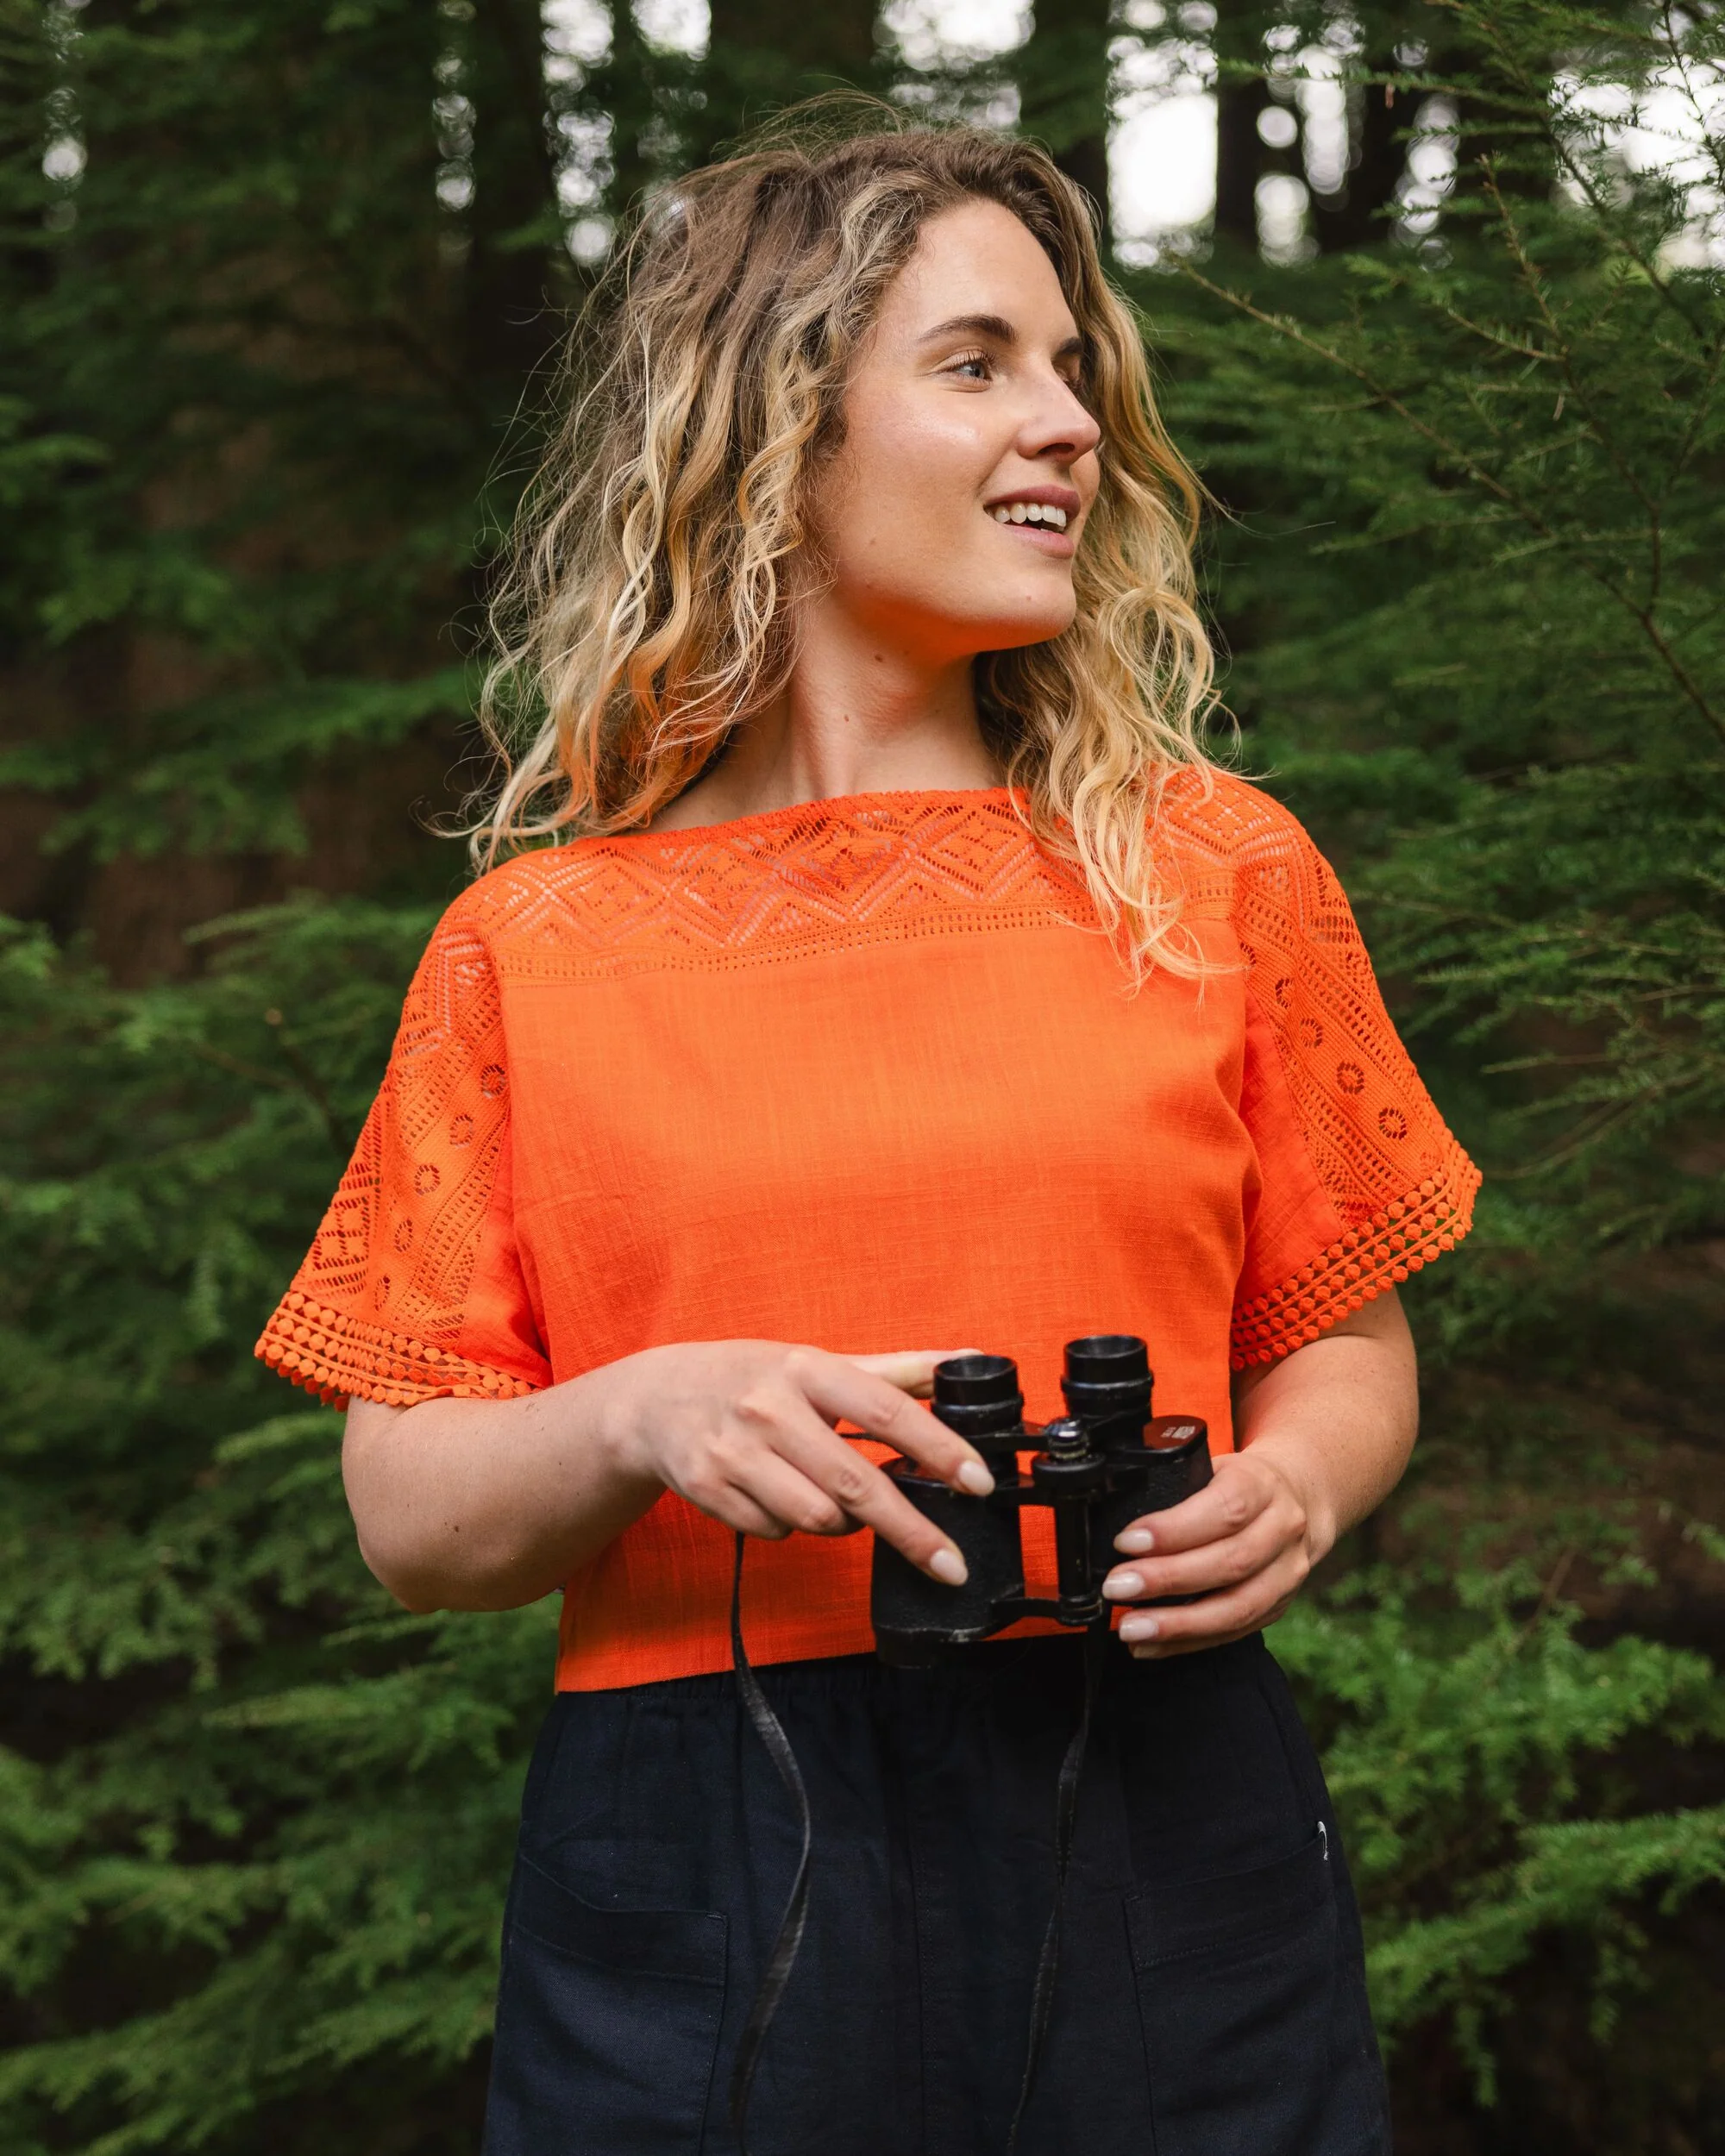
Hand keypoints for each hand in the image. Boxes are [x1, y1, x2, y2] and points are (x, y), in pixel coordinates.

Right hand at [593, 1340, 992, 1584]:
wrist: (654, 1399)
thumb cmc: (751, 1378)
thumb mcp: (817, 1362)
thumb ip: (896, 1370)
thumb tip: (966, 1363)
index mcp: (806, 1368)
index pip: (886, 1412)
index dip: (937, 1449)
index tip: (977, 1482)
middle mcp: (769, 1408)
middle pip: (856, 1485)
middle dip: (911, 1530)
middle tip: (952, 1564)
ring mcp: (734, 1452)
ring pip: (817, 1517)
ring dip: (843, 1523)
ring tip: (840, 1503)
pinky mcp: (708, 1489)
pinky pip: (776, 1531)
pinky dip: (791, 1525)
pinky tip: (780, 1496)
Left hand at [1098, 1443, 1332, 1657]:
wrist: (1299, 1498)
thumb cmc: (1239, 1482)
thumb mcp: (1214, 1467)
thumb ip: (1175, 1487)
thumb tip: (1115, 1513)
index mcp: (1262, 1485)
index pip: (1223, 1509)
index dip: (1174, 1530)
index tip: (1127, 1542)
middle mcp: (1283, 1530)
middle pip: (1230, 1563)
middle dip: (1167, 1579)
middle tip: (1117, 1587)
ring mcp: (1287, 1574)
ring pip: (1237, 1607)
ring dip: (1178, 1625)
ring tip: (1131, 1628)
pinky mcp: (1278, 1607)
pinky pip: (1233, 1633)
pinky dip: (1187, 1643)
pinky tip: (1149, 1646)